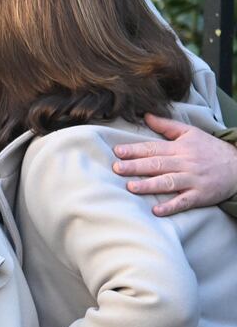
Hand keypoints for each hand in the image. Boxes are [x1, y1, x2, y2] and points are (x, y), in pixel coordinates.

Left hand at [113, 113, 236, 215]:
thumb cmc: (209, 149)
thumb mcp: (190, 133)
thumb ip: (166, 126)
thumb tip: (145, 116)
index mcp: (180, 148)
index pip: (153, 148)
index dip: (135, 150)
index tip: (117, 152)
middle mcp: (185, 163)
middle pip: (157, 164)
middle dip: (136, 166)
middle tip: (117, 168)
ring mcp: (192, 179)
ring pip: (168, 182)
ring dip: (150, 186)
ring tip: (131, 188)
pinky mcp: (200, 195)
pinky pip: (184, 201)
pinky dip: (171, 206)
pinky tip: (156, 210)